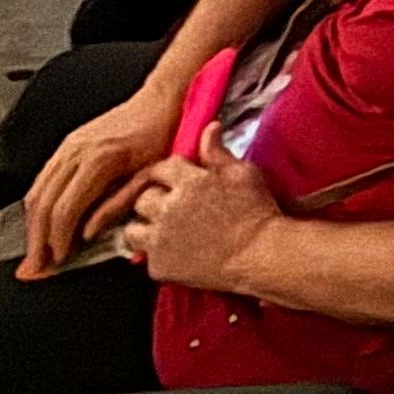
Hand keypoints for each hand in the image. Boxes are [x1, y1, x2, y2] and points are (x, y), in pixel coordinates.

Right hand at [20, 85, 179, 274]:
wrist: (160, 100)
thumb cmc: (162, 136)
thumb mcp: (149, 174)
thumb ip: (117, 205)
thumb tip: (89, 233)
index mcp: (98, 160)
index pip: (64, 210)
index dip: (59, 240)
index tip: (59, 261)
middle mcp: (76, 152)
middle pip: (43, 204)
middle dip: (37, 239)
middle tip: (37, 266)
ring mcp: (68, 146)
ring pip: (37, 192)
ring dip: (33, 226)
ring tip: (36, 251)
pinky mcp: (67, 145)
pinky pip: (43, 179)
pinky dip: (38, 206)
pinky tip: (42, 223)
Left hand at [117, 133, 281, 290]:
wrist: (261, 254)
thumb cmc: (257, 212)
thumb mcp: (243, 174)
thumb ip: (218, 153)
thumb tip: (210, 127)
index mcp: (188, 181)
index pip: (160, 169)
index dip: (164, 174)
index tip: (170, 181)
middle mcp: (168, 208)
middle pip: (142, 198)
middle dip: (153, 201)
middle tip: (169, 208)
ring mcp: (161, 239)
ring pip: (133, 230)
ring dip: (144, 229)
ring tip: (162, 233)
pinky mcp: (160, 266)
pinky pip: (146, 258)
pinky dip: (158, 256)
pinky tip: (176, 255)